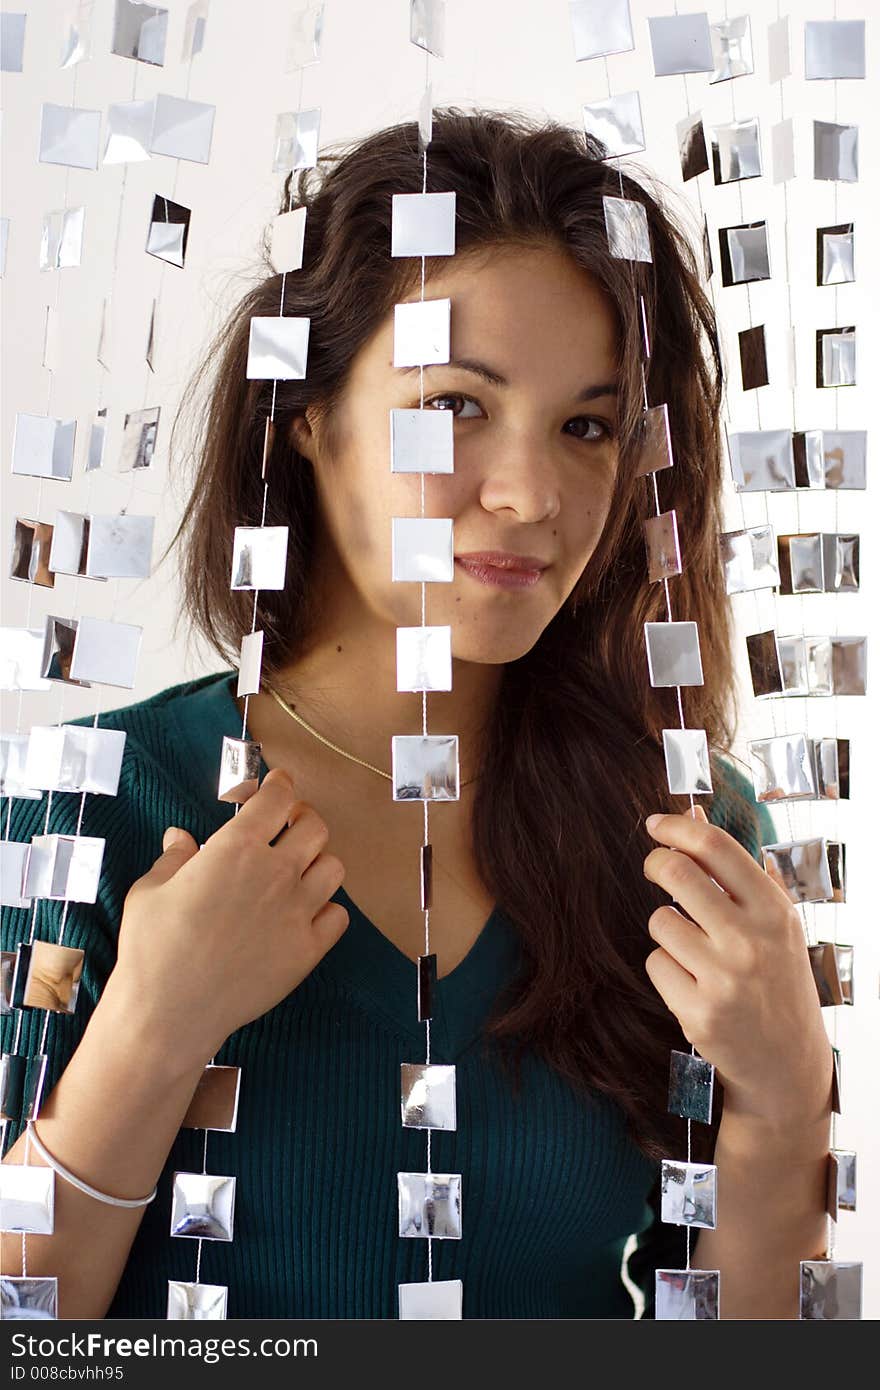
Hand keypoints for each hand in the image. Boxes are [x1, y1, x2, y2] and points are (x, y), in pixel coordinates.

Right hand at [111, 768, 349, 1066]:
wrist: (170, 1011)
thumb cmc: (153, 948)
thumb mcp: (151, 891)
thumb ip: (174, 858)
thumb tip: (181, 838)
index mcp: (236, 848)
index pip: (277, 798)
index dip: (280, 785)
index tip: (279, 783)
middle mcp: (275, 873)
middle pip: (315, 827)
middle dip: (303, 819)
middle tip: (289, 826)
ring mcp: (297, 912)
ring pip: (333, 868)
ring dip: (318, 862)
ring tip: (299, 870)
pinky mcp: (308, 950)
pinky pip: (338, 916)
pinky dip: (327, 909)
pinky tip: (306, 913)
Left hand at [642, 806, 832, 1128]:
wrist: (787, 1063)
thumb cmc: (776, 980)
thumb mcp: (773, 922)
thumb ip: (736, 870)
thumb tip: (694, 814)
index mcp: (773, 911)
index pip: (716, 847)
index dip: (677, 827)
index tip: (656, 824)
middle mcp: (750, 940)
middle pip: (677, 873)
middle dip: (656, 863)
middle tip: (655, 867)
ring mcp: (724, 978)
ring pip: (660, 921)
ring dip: (667, 929)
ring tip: (694, 950)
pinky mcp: (698, 1012)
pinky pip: (655, 963)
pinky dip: (666, 968)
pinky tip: (692, 984)